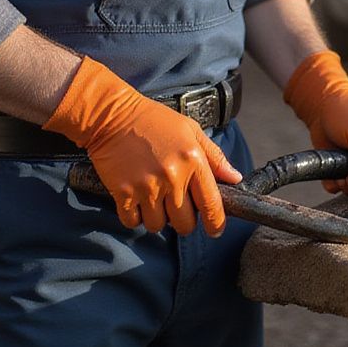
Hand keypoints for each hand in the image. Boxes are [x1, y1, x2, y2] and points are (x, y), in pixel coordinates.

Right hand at [44, 57, 242, 235]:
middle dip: (183, 220)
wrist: (112, 116)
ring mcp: (147, 186)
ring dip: (157, 217)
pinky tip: (136, 199)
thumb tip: (235, 178)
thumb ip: (214, 156)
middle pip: (184, 223)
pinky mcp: (123, 193)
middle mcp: (172, 176)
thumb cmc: (155, 121)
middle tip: (176, 205)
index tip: (215, 230)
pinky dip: (135, 216)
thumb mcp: (190, 130)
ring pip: (158, 225)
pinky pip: (133, 222)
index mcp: (193, 160)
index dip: (216, 223)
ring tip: (154, 197)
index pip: (211, 204)